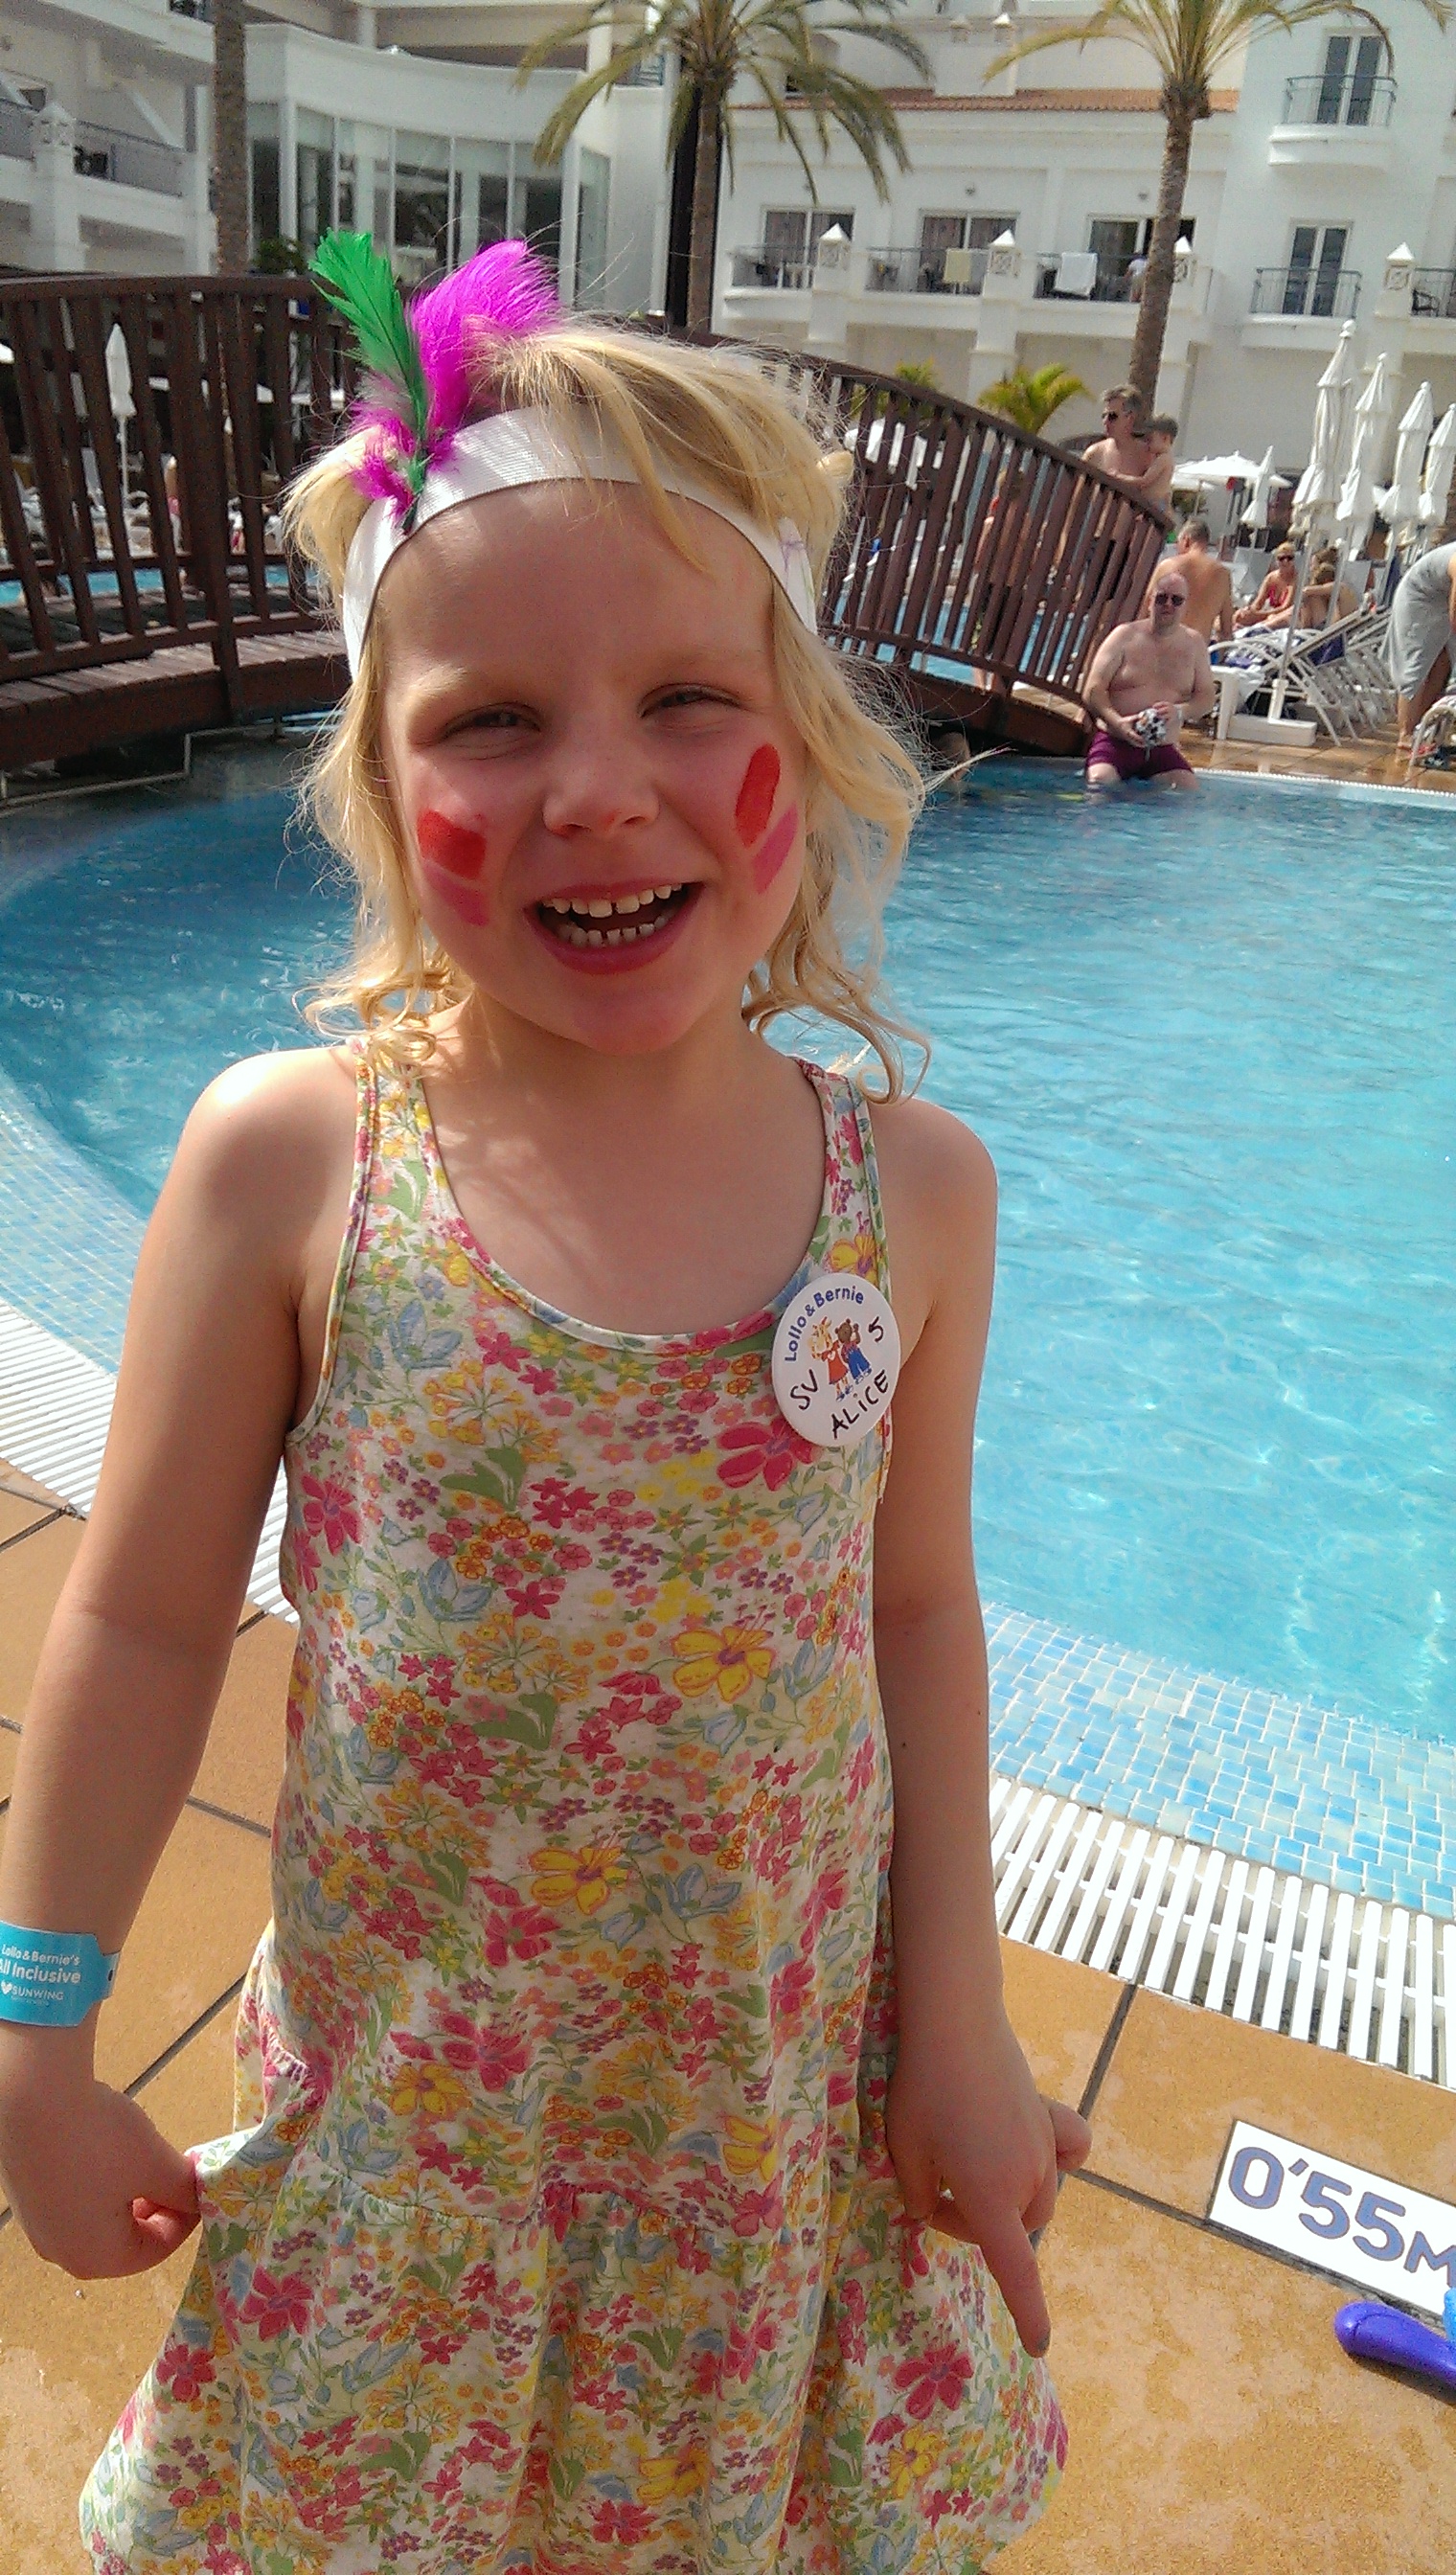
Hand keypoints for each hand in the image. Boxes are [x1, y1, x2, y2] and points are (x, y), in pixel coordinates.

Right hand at [0, 2044, 199, 2277]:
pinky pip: (74, 2198)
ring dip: (128, 2190)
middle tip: (171, 2167)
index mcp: (95, 2258)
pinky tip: (102, 2144)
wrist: (32, 2094)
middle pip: (125, 2238)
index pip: (156, 2250)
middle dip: (155, 2203)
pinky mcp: (26, 2195)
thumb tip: (197, 2196)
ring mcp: (37, 2224)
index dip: (185, 2216)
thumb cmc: (100, 2139)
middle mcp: (60, 2252)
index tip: (197, 2183)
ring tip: (139, 2152)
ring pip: (100, 2216)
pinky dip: (98, 2179)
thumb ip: (184, 2189)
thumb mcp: (157, 2164)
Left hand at [885, 2008, 1090, 2356]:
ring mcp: (1044, 2147)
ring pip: (1030, 2198)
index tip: (1040, 2347)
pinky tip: (1025, 2145)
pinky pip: (1064, 2156)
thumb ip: (920, 2199)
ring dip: (1000, 2194)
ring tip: (959, 2154)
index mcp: (991, 2198)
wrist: (957, 2024)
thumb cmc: (923, 2092)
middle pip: (1008, 2228)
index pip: (1016, 2271)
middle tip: (933, 2184)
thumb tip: (935, 2210)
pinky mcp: (1048, 2118)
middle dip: (972, 2220)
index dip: (1028, 2313)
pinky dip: (1048, 2162)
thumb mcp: (905, 2155)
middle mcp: (1028, 2179)